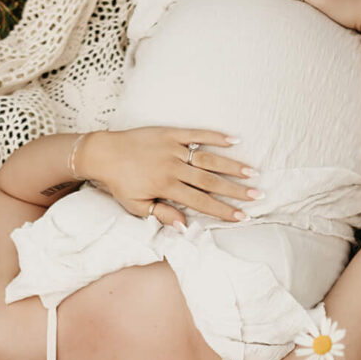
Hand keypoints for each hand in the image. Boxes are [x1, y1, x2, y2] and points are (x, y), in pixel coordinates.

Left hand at [81, 126, 257, 227]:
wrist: (102, 153)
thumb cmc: (119, 183)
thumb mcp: (136, 205)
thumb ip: (161, 214)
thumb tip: (185, 227)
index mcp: (166, 187)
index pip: (200, 202)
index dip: (222, 210)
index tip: (242, 216)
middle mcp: (172, 167)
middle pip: (210, 181)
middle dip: (235, 190)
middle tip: (257, 196)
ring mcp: (172, 148)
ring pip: (207, 158)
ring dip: (231, 165)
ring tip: (252, 172)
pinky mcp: (170, 132)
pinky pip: (195, 134)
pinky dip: (214, 136)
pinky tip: (233, 140)